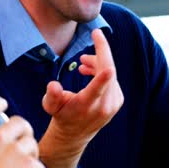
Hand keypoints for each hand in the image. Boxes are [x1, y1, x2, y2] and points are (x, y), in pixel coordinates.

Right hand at [39, 29, 123, 167]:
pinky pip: (113, 78)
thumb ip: (51, 96)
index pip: (96, 91)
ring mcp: (113, 103)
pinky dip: (102, 70)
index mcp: (86, 105)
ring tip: (82, 63)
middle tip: (94, 34)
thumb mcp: (50, 106)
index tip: (107, 68)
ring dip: (98, 62)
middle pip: (108, 72)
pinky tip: (90, 70)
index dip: (102, 78)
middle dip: (101, 52)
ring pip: (111, 73)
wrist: (76, 132)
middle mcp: (103, 106)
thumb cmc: (61, 115)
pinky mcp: (118, 100)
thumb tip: (53, 85)